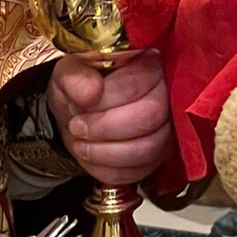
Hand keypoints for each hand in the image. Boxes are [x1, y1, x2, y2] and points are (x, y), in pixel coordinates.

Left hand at [48, 51, 172, 184]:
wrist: (79, 115)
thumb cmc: (81, 87)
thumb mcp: (68, 72)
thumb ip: (76, 77)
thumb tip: (91, 92)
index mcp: (148, 65)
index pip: (137, 84)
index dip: (106, 101)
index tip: (78, 108)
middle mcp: (168, 95)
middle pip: (149, 118)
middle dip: (106, 128)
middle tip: (77, 128)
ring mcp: (168, 129)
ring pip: (147, 149)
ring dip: (106, 153)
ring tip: (80, 144)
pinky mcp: (160, 156)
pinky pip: (140, 171)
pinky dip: (109, 169)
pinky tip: (92, 157)